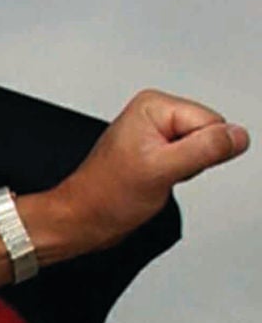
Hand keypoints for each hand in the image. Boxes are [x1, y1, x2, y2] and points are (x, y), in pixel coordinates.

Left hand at [42, 90, 248, 256]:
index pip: (213, 121)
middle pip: (210, 133)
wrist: (85, 216)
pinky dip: (182, 173)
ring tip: (155, 175)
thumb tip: (237, 135)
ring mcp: (158, 131)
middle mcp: (155, 113)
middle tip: (162, 171)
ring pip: (205, 148)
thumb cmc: (107, 194)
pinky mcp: (161, 149)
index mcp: (153, 105)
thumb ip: (204, 149)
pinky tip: (158, 178)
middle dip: (195, 159)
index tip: (171, 163)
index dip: (200, 151)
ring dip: (188, 168)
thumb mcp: (161, 170)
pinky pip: (194, 159)